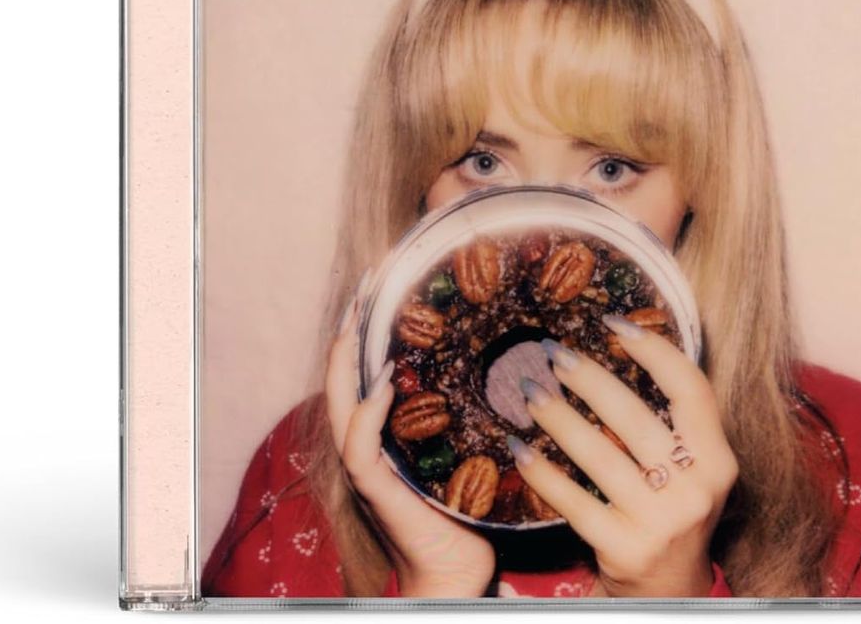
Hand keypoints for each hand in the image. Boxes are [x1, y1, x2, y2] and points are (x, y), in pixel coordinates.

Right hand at [326, 283, 494, 596]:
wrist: (459, 571)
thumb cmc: (472, 513)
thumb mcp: (472, 452)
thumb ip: (475, 415)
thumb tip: (520, 365)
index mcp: (388, 436)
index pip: (364, 376)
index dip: (363, 335)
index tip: (378, 289)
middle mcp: (369, 447)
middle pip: (341, 382)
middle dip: (346, 335)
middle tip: (362, 288)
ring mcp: (368, 469)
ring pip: (340, 406)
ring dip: (344, 362)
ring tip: (355, 320)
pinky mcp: (377, 491)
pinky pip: (360, 448)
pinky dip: (368, 413)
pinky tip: (385, 382)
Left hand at [508, 315, 739, 596]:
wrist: (670, 593)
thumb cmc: (675, 513)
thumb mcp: (695, 469)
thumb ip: (676, 422)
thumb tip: (626, 345)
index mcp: (719, 460)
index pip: (691, 389)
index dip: (654, 350)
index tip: (614, 322)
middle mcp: (696, 489)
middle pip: (635, 416)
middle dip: (590, 379)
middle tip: (557, 354)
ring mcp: (661, 522)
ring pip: (599, 455)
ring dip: (557, 417)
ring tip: (530, 392)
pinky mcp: (624, 549)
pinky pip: (573, 501)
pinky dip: (542, 472)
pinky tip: (520, 448)